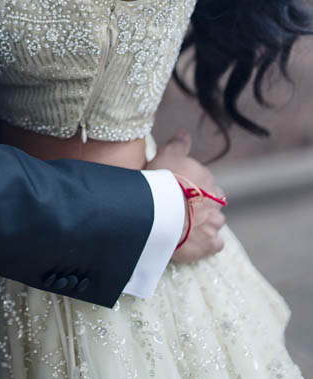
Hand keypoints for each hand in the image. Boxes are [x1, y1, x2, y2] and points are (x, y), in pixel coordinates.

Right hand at [146, 132, 225, 263]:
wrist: (161, 212)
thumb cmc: (162, 181)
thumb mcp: (166, 155)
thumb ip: (178, 145)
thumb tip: (185, 134)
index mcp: (206, 178)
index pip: (205, 181)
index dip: (193, 186)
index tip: (181, 190)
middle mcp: (215, 200)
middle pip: (213, 201)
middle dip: (203, 205)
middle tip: (184, 208)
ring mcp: (214, 223)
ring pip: (215, 222)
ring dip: (206, 223)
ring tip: (188, 226)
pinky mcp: (210, 244)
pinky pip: (215, 244)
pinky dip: (208, 243)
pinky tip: (196, 242)